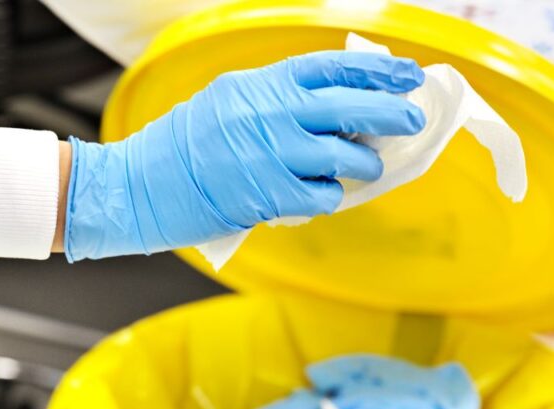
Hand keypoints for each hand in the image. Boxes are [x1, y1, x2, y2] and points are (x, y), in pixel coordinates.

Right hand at [63, 51, 425, 261]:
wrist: (141, 185)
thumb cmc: (183, 145)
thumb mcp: (228, 99)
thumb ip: (276, 98)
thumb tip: (332, 103)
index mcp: (262, 84)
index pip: (334, 67)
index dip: (377, 69)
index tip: (406, 74)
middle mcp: (272, 113)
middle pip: (352, 105)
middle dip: (392, 112)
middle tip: (412, 119)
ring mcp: (273, 155)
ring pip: (347, 156)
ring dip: (364, 163)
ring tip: (363, 166)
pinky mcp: (270, 195)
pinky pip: (324, 195)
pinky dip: (330, 196)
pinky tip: (321, 193)